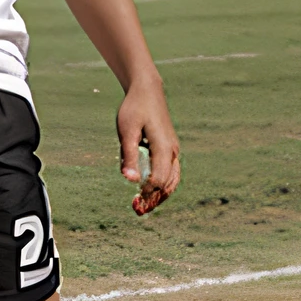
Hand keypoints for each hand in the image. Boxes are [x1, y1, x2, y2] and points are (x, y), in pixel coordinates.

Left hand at [117, 74, 179, 216]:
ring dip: (160, 194)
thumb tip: (130, 181)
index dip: (146, 192)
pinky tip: (150, 190)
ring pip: (173, 180)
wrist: (147, 90)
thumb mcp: (126, 131)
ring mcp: (173, 150)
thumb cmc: (134, 109)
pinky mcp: (170, 148)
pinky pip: (171, 172)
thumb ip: (128, 156)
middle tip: (138, 210)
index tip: (133, 199)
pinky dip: (163, 184)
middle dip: (155, 198)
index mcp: (163, 147)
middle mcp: (173, 151)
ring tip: (145, 205)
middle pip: (168, 183)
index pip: (158, 179)